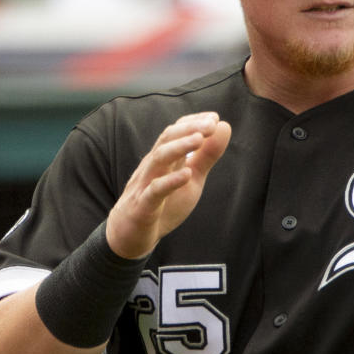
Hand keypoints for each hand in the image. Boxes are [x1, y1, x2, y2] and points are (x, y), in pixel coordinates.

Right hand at [106, 112, 230, 258]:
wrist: (130, 236)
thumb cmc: (163, 205)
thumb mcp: (191, 180)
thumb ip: (206, 156)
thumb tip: (223, 127)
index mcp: (164, 159)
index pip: (175, 132)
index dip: (193, 122)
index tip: (214, 117)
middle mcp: (153, 167)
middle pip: (166, 140)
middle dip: (189, 129)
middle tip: (211, 124)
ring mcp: (145, 185)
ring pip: (158, 160)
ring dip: (179, 147)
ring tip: (199, 139)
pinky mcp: (142, 207)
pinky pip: (154, 192)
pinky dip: (170, 182)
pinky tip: (187, 175)